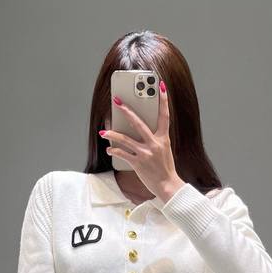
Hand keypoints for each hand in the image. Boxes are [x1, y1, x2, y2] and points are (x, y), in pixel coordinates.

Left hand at [99, 80, 185, 202]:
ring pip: (125, 139)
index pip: (165, 115)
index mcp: (164, 138)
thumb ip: (155, 139)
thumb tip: (139, 130)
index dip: (163, 100)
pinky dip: (114, 151)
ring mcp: (146, 153)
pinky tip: (109, 149)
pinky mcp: (138, 163)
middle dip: (126, 111)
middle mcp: (155, 144)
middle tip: (117, 101)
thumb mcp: (165, 150)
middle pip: (138, 123)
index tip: (160, 86)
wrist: (168, 186)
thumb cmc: (165, 168)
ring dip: (112, 134)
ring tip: (103, 131)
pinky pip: (122, 154)